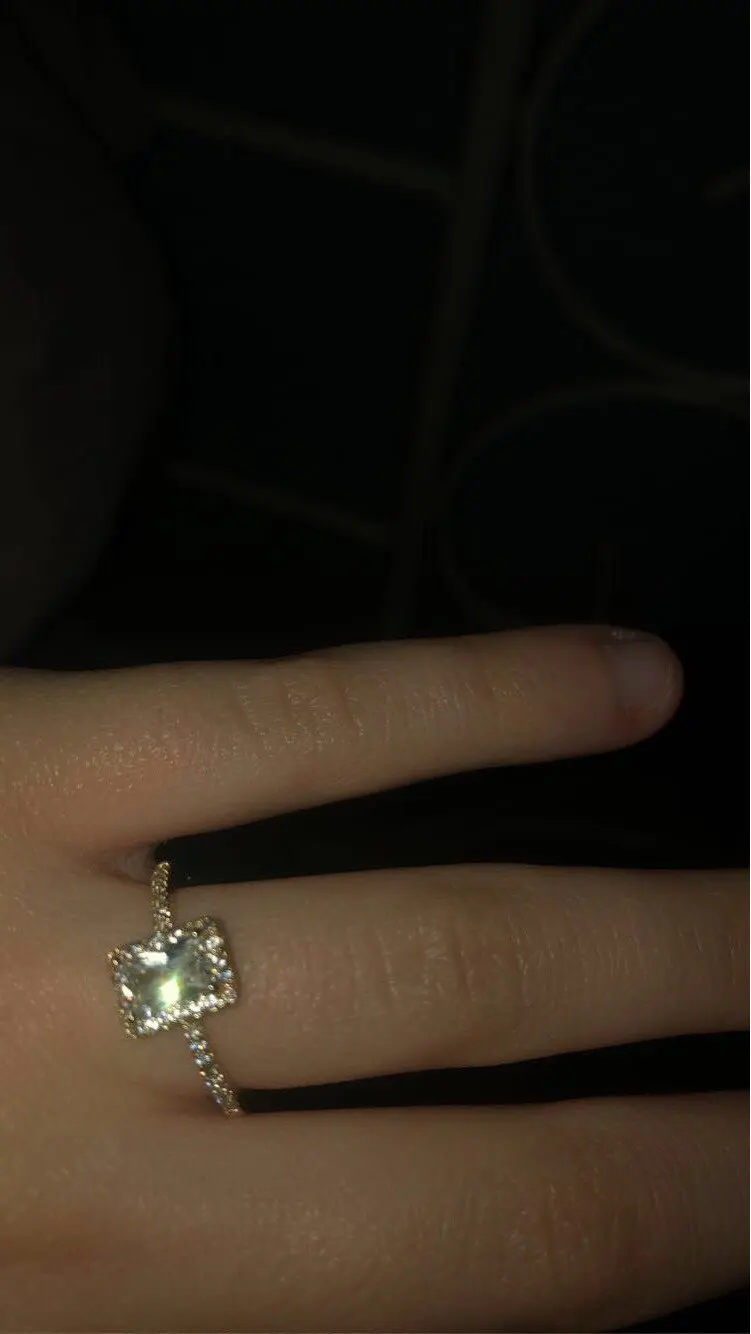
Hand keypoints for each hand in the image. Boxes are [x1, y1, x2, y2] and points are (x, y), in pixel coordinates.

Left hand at [1, 625, 745, 1331]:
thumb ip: (252, 1262)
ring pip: (436, 943)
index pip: (485, 1270)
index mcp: (124, 1302)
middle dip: (713, 1097)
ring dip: (657, 939)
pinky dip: (487, 700)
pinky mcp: (23, 752)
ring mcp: (52, 937)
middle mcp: (105, 1160)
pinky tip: (626, 681)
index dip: (687, 1222)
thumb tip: (481, 1199)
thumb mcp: (74, 1290)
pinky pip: (302, 719)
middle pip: (502, 1157)